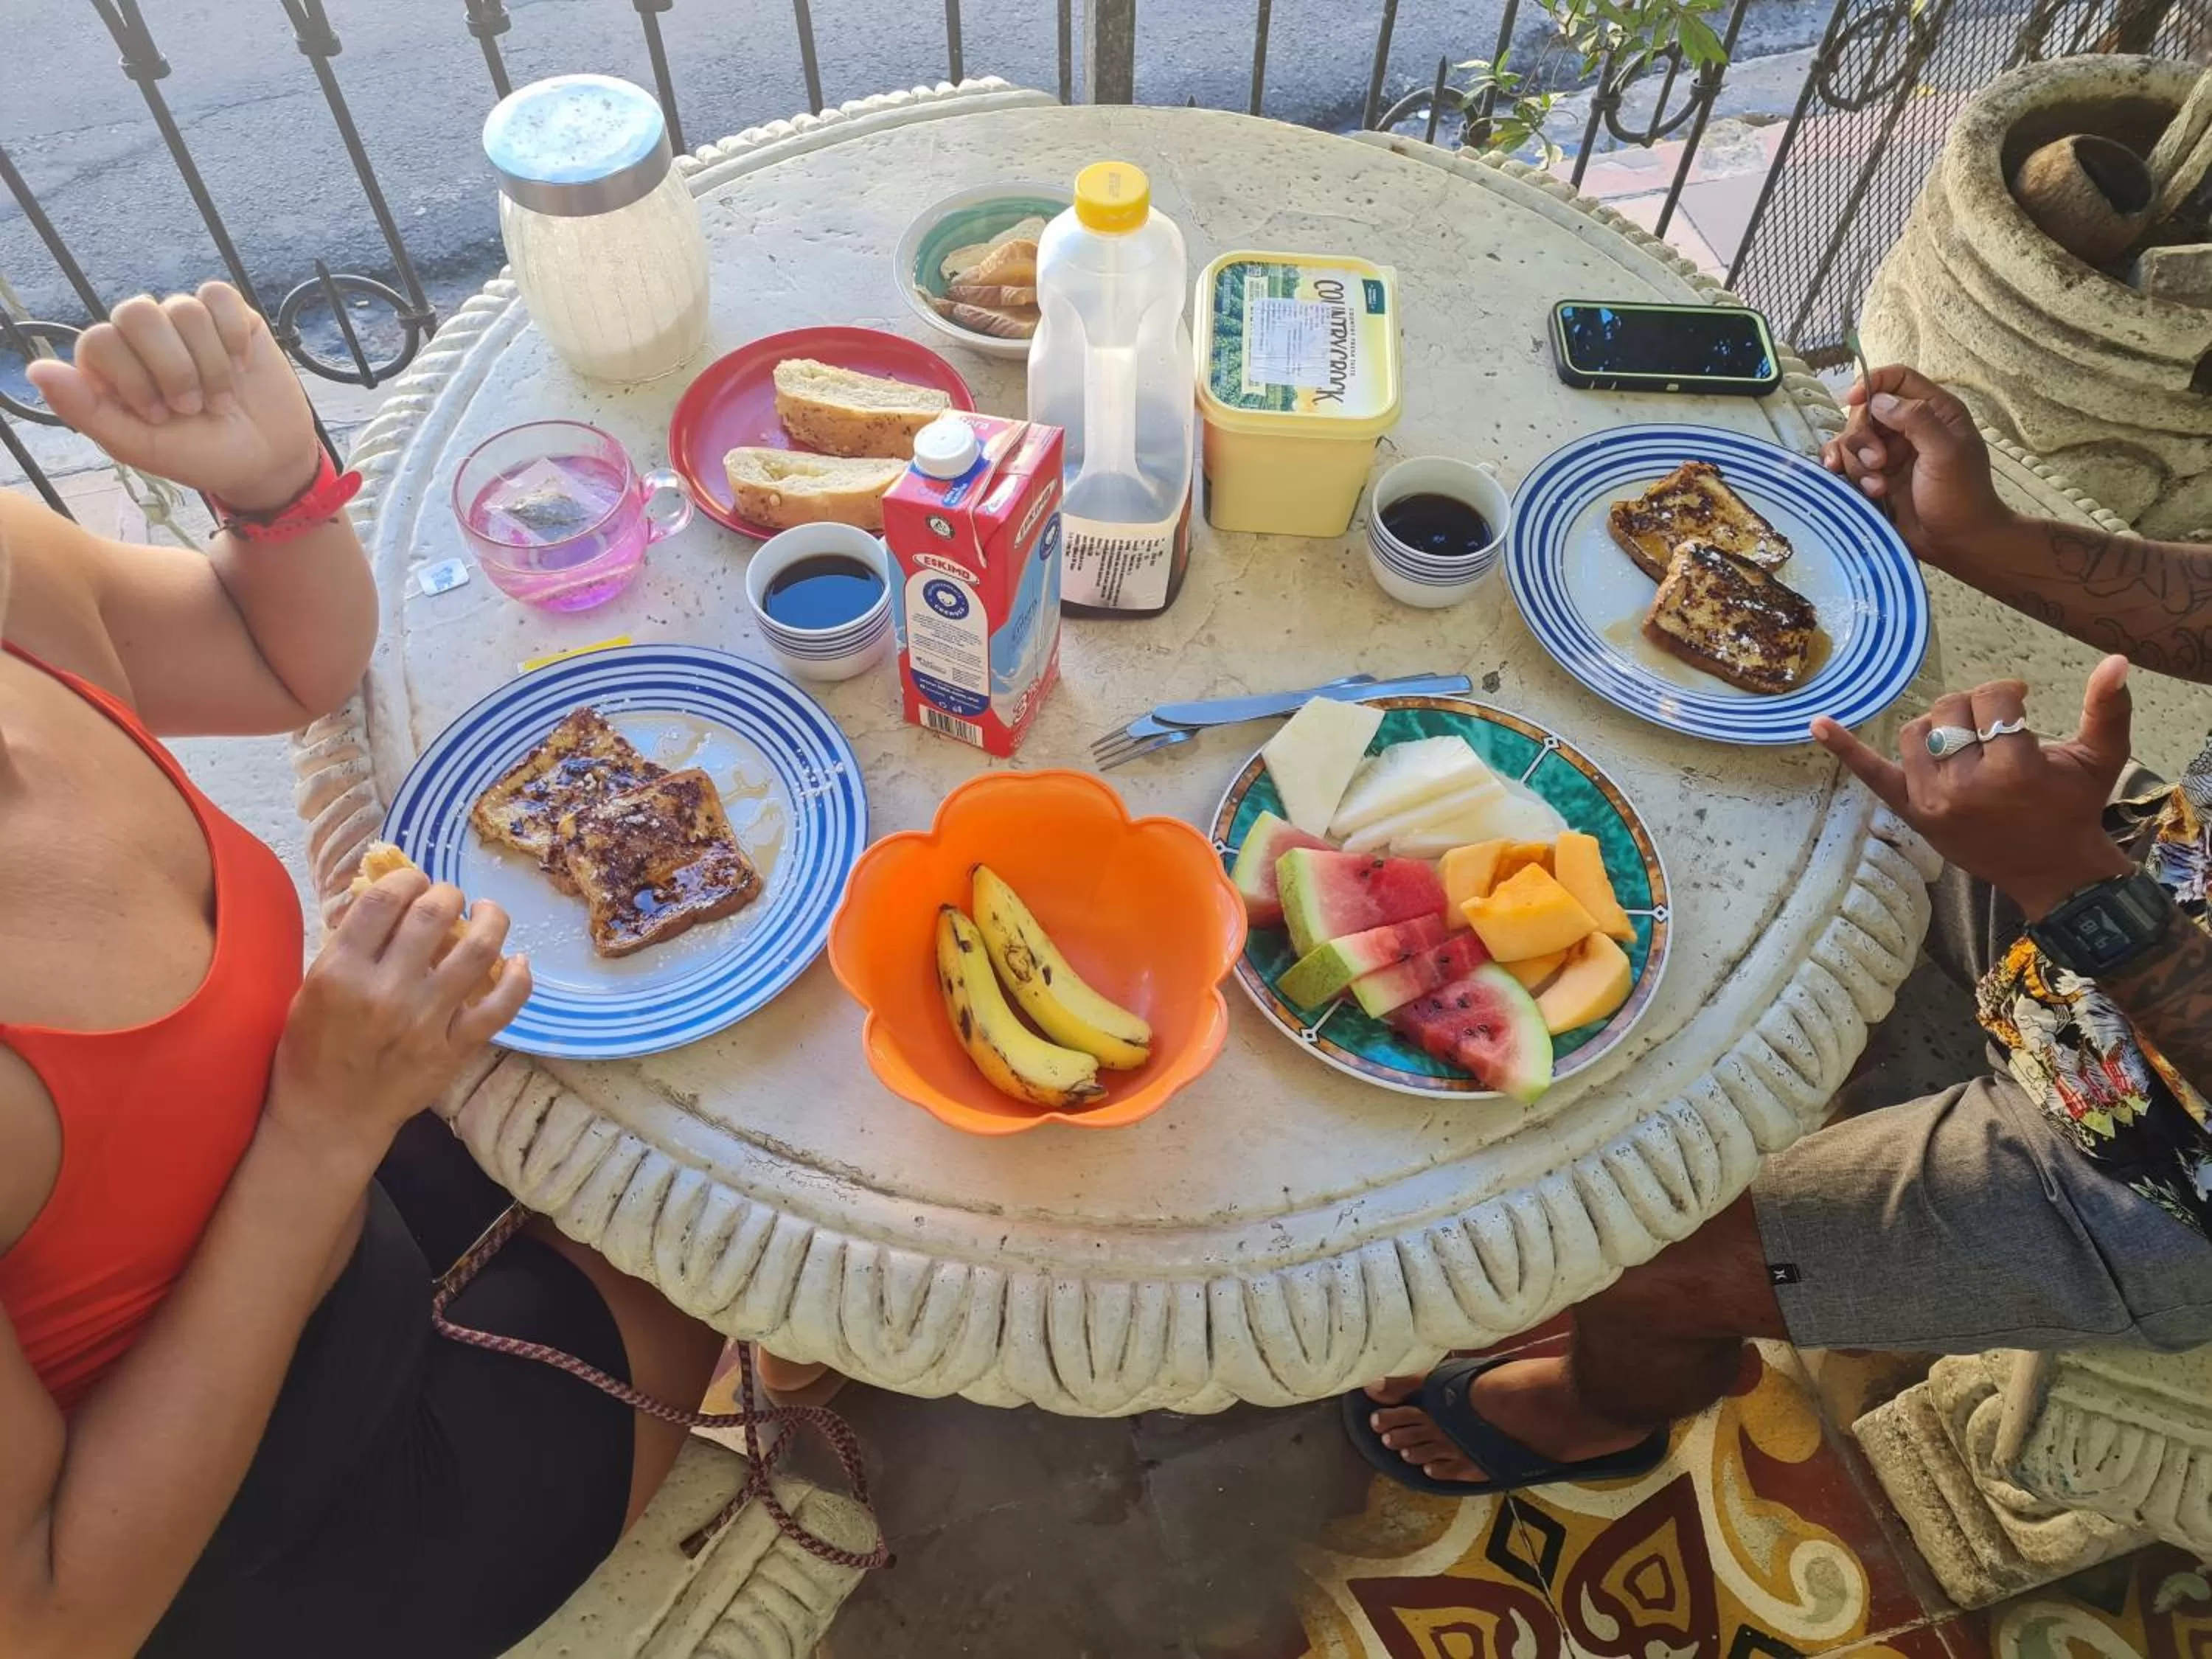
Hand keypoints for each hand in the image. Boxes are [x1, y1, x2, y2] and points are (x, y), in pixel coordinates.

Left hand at [23, 282, 319, 512]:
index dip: (134, 378)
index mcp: (111, 367)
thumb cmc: (200, 456)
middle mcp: (142, 338)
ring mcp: (185, 324)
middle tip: (192, 407)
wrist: (268, 461)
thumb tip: (35, 369)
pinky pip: (219, 297)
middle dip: (173, 368)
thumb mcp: (140, 447)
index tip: (160, 416)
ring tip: (222, 398)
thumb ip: (86, 410)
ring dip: (211, 365)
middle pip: (136, 313)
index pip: (100, 339)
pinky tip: (241, 364)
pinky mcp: (229, 316)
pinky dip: (234, 335)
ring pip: (184, 309)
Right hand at [265, 868, 531, 1173]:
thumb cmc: (313, 1051)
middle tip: (449, 899)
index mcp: (340, 972)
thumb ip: (350, 946)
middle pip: (434, 915)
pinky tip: (519, 961)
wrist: (329, 1118)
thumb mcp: (311, 989)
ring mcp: (425, 1022)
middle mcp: (386, 992)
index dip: (409, 879)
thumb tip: (393, 898)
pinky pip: (501, 1006)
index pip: (385, 900)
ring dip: (491, 920)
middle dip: (448, 894)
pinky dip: (518, 978)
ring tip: (488, 913)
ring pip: (478, 952)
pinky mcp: (454, 1050)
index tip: (416, 882)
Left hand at [1811, 657, 2136, 919]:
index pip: (1992, 701)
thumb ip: (2108, 708)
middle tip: (1995, 725)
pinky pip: (1871, 774)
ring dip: (1939, 724)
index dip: (2008, 694)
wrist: (2052, 870)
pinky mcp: (1911, 811)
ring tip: (1965, 737)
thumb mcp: (2101, 759)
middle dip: (1975, 708)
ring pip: (1916, 731)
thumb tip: (2117, 659)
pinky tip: (1817, 723)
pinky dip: (1845, 748)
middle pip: (1951, 711)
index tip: (2021, 704)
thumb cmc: (2075, 807)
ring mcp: (1932, 800)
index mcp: (2013, 770)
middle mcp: (1965, 786)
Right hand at [1819, 365, 2011, 561]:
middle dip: (1863, 437)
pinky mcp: (1874, 476)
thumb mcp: (1946, 453)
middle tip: (1879, 463)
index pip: (1897, 378)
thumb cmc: (1960, 497)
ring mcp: (1889, 453)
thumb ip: (1916, 419)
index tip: (1853, 400)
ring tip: (1878, 489)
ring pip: (1852, 440)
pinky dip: (1842, 472)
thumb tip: (1877, 401)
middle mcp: (1909, 427)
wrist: (1956, 543)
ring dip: (1857, 464)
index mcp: (1934, 412)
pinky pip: (1844, 463)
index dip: (1872, 382)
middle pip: (1866, 411)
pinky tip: (1849, 485)